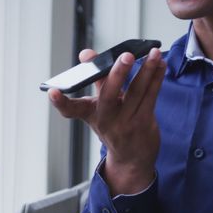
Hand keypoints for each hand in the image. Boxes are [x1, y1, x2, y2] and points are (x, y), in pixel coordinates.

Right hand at [48, 48, 166, 194]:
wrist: (131, 158)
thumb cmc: (113, 125)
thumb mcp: (98, 107)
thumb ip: (95, 79)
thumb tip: (87, 54)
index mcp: (90, 114)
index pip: (70, 110)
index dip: (60, 102)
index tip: (52, 92)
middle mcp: (106, 120)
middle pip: (109, 95)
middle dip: (118, 74)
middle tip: (126, 56)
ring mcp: (126, 123)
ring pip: (137, 92)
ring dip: (147, 70)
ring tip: (153, 53)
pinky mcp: (144, 123)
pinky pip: (151, 96)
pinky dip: (156, 78)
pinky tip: (160, 64)